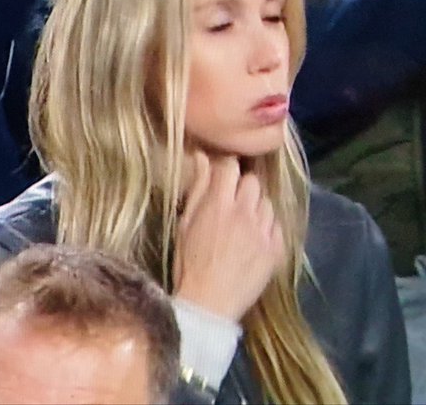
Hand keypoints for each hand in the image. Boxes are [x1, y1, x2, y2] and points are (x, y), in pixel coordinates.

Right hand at [173, 152, 285, 322]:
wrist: (209, 303)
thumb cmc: (189, 263)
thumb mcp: (184, 224)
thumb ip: (197, 189)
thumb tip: (201, 158)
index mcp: (218, 204)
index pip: (230, 167)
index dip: (225, 168)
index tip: (221, 176)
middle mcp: (245, 212)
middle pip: (252, 181)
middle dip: (242, 186)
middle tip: (232, 201)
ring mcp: (264, 230)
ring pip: (267, 202)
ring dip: (256, 206)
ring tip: (244, 222)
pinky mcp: (277, 248)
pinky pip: (277, 225)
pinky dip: (267, 227)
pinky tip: (254, 239)